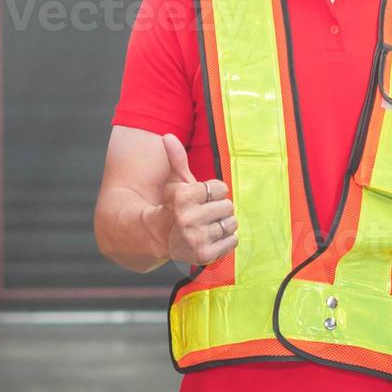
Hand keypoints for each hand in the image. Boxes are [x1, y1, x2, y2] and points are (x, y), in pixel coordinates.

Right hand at [159, 134, 237, 266]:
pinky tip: (212, 238)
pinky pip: (233, 241)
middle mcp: (188, 219)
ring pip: (232, 223)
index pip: (220, 188)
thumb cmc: (173, 205)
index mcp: (183, 197)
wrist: (158, 237)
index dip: (213, 192)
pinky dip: (227, 240)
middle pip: (228, 206)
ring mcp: (196, 239)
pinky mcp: (204, 255)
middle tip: (204, 214)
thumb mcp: (175, 181)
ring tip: (208, 226)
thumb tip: (168, 136)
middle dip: (219, 208)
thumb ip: (177, 158)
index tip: (200, 198)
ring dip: (224, 224)